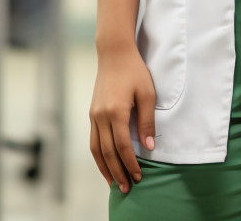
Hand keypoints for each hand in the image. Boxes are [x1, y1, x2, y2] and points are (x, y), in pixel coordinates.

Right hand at [89, 43, 157, 193]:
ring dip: (105, 168)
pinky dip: (98, 156)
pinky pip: (93, 140)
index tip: (139, 176)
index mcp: (116, 111)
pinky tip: (105, 164)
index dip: (130, 163)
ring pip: (96, 149)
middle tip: (127, 188)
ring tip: (114, 183)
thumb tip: (148, 146)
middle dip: (118, 172)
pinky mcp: (92, 113)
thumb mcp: (147, 94)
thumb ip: (147, 121)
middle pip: (107, 152)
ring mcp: (94, 115)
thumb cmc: (134, 71)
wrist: (114, 53)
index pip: (123, 146)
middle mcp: (101, 116)